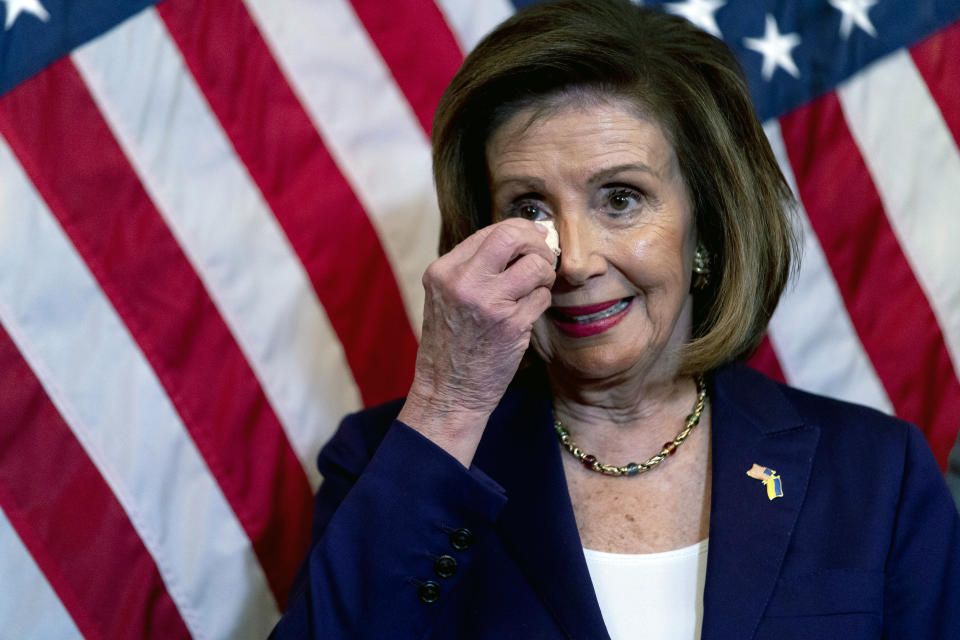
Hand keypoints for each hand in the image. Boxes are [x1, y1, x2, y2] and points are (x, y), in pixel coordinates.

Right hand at [398, 218, 556, 465]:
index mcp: (443, 271)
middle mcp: (463, 282)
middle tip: (541, 258)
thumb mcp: (447, 297)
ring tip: (534, 290)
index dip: (520, 233)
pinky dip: (540, 303)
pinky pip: (542, 297)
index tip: (532, 243)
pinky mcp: (511, 325)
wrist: (447, 391)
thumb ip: (475, 267)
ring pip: (537, 265)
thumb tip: (523, 237)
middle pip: (513, 236)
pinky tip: (526, 315)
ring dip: (544, 275)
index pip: (492, 231)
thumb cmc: (451, 343)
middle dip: (537, 243)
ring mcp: (488, 303)